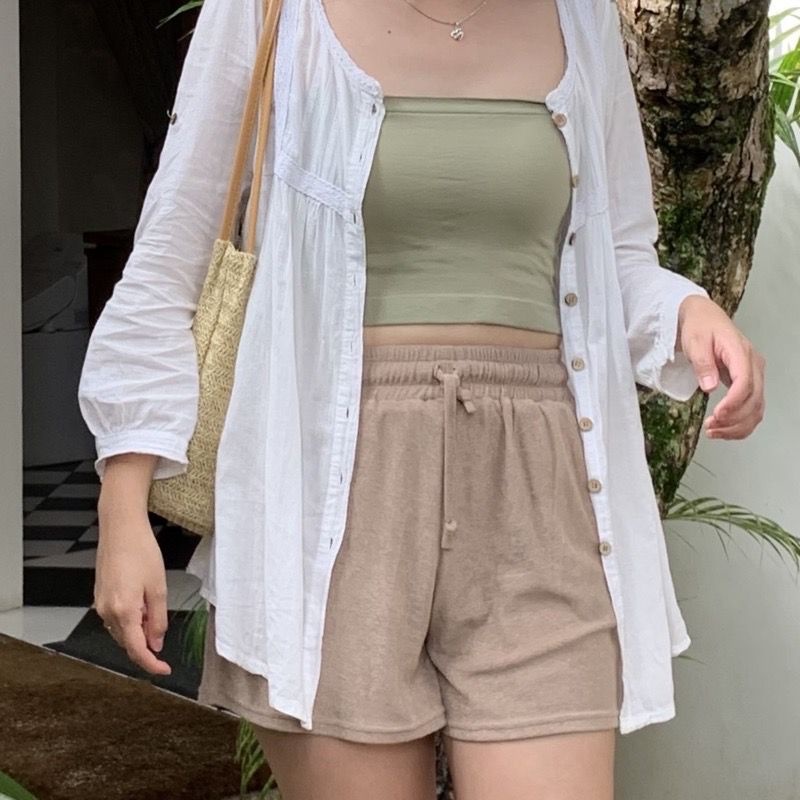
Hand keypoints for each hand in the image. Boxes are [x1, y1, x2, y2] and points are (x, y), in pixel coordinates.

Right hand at [93, 489, 171, 676]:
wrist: (121, 529)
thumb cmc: (141, 552)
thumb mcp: (158, 587)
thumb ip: (158, 620)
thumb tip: (157, 644)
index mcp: (123, 611)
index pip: (136, 649)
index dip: (151, 664)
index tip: (165, 670)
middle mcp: (106, 611)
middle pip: (127, 642)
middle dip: (146, 642)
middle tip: (162, 624)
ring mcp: (100, 604)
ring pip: (121, 631)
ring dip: (138, 629)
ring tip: (153, 607)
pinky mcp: (99, 597)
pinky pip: (115, 618)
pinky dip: (130, 619)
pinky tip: (141, 603)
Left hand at [676, 295, 765, 439]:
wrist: (704, 317)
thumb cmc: (699, 327)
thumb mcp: (695, 341)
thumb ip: (703, 364)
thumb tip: (710, 387)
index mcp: (741, 353)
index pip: (745, 382)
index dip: (733, 402)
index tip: (717, 414)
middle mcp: (753, 365)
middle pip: (754, 399)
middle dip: (733, 419)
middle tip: (711, 428)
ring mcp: (754, 375)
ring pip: (756, 408)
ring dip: (737, 425)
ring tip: (713, 432)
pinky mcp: (749, 383)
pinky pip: (752, 408)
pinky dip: (740, 423)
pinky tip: (724, 430)